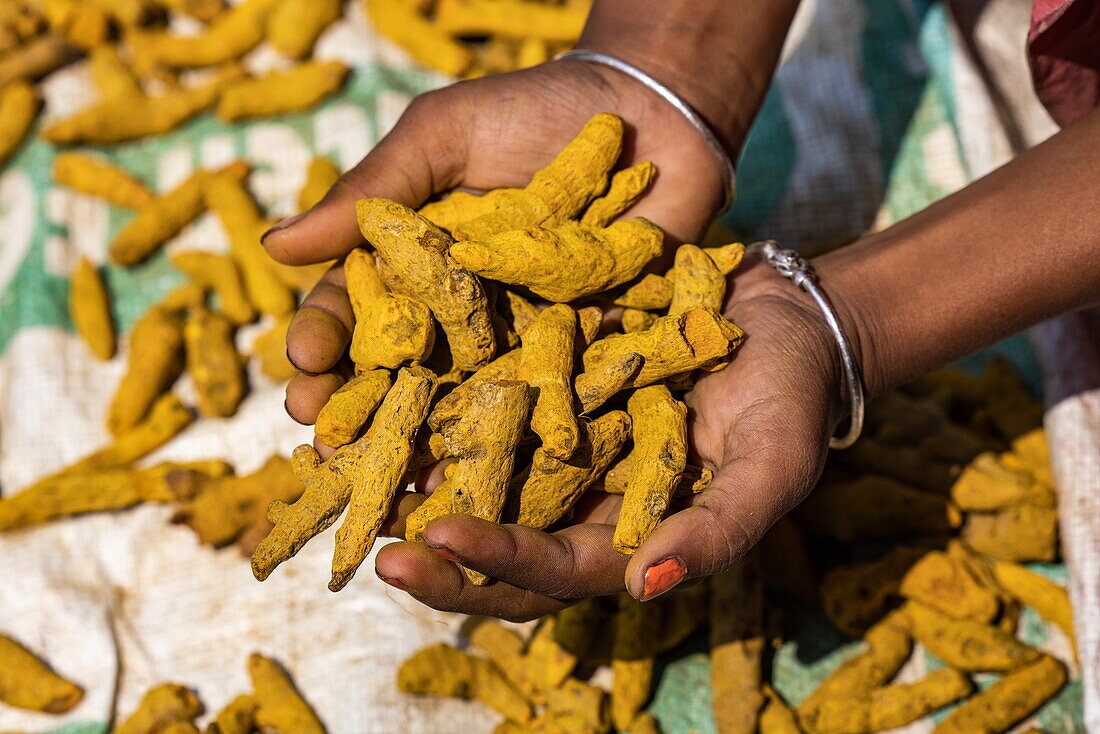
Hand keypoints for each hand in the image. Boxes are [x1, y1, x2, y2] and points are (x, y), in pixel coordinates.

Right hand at [264, 59, 727, 451]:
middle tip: (328, 444)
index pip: (356, 312)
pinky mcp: (587, 352)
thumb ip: (373, 191)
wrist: (645, 110)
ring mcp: (521, 339)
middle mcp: (460, 314)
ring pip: (466, 402)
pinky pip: (553, 402)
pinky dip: (525, 440)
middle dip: (362, 411)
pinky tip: (495, 477)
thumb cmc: (530, 110)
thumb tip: (273, 247)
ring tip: (398, 481)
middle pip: (401, 373)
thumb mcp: (442, 136)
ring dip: (429, 444)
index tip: (304, 365)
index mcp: (414, 264)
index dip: (326, 341)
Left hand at [372, 266, 857, 619]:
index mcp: (626, 536)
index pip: (553, 571)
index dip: (495, 564)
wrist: (780, 315)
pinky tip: (381, 384)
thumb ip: (718, 530)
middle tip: (367, 540)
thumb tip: (648, 585)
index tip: (436, 543)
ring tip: (345, 470)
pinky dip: (432, 400)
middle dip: (433, 552)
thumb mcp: (772, 464)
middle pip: (494, 543)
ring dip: (410, 480)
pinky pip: (480, 400)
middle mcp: (578, 500)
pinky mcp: (542, 384)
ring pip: (473, 477)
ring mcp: (555, 443)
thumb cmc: (788, 397)